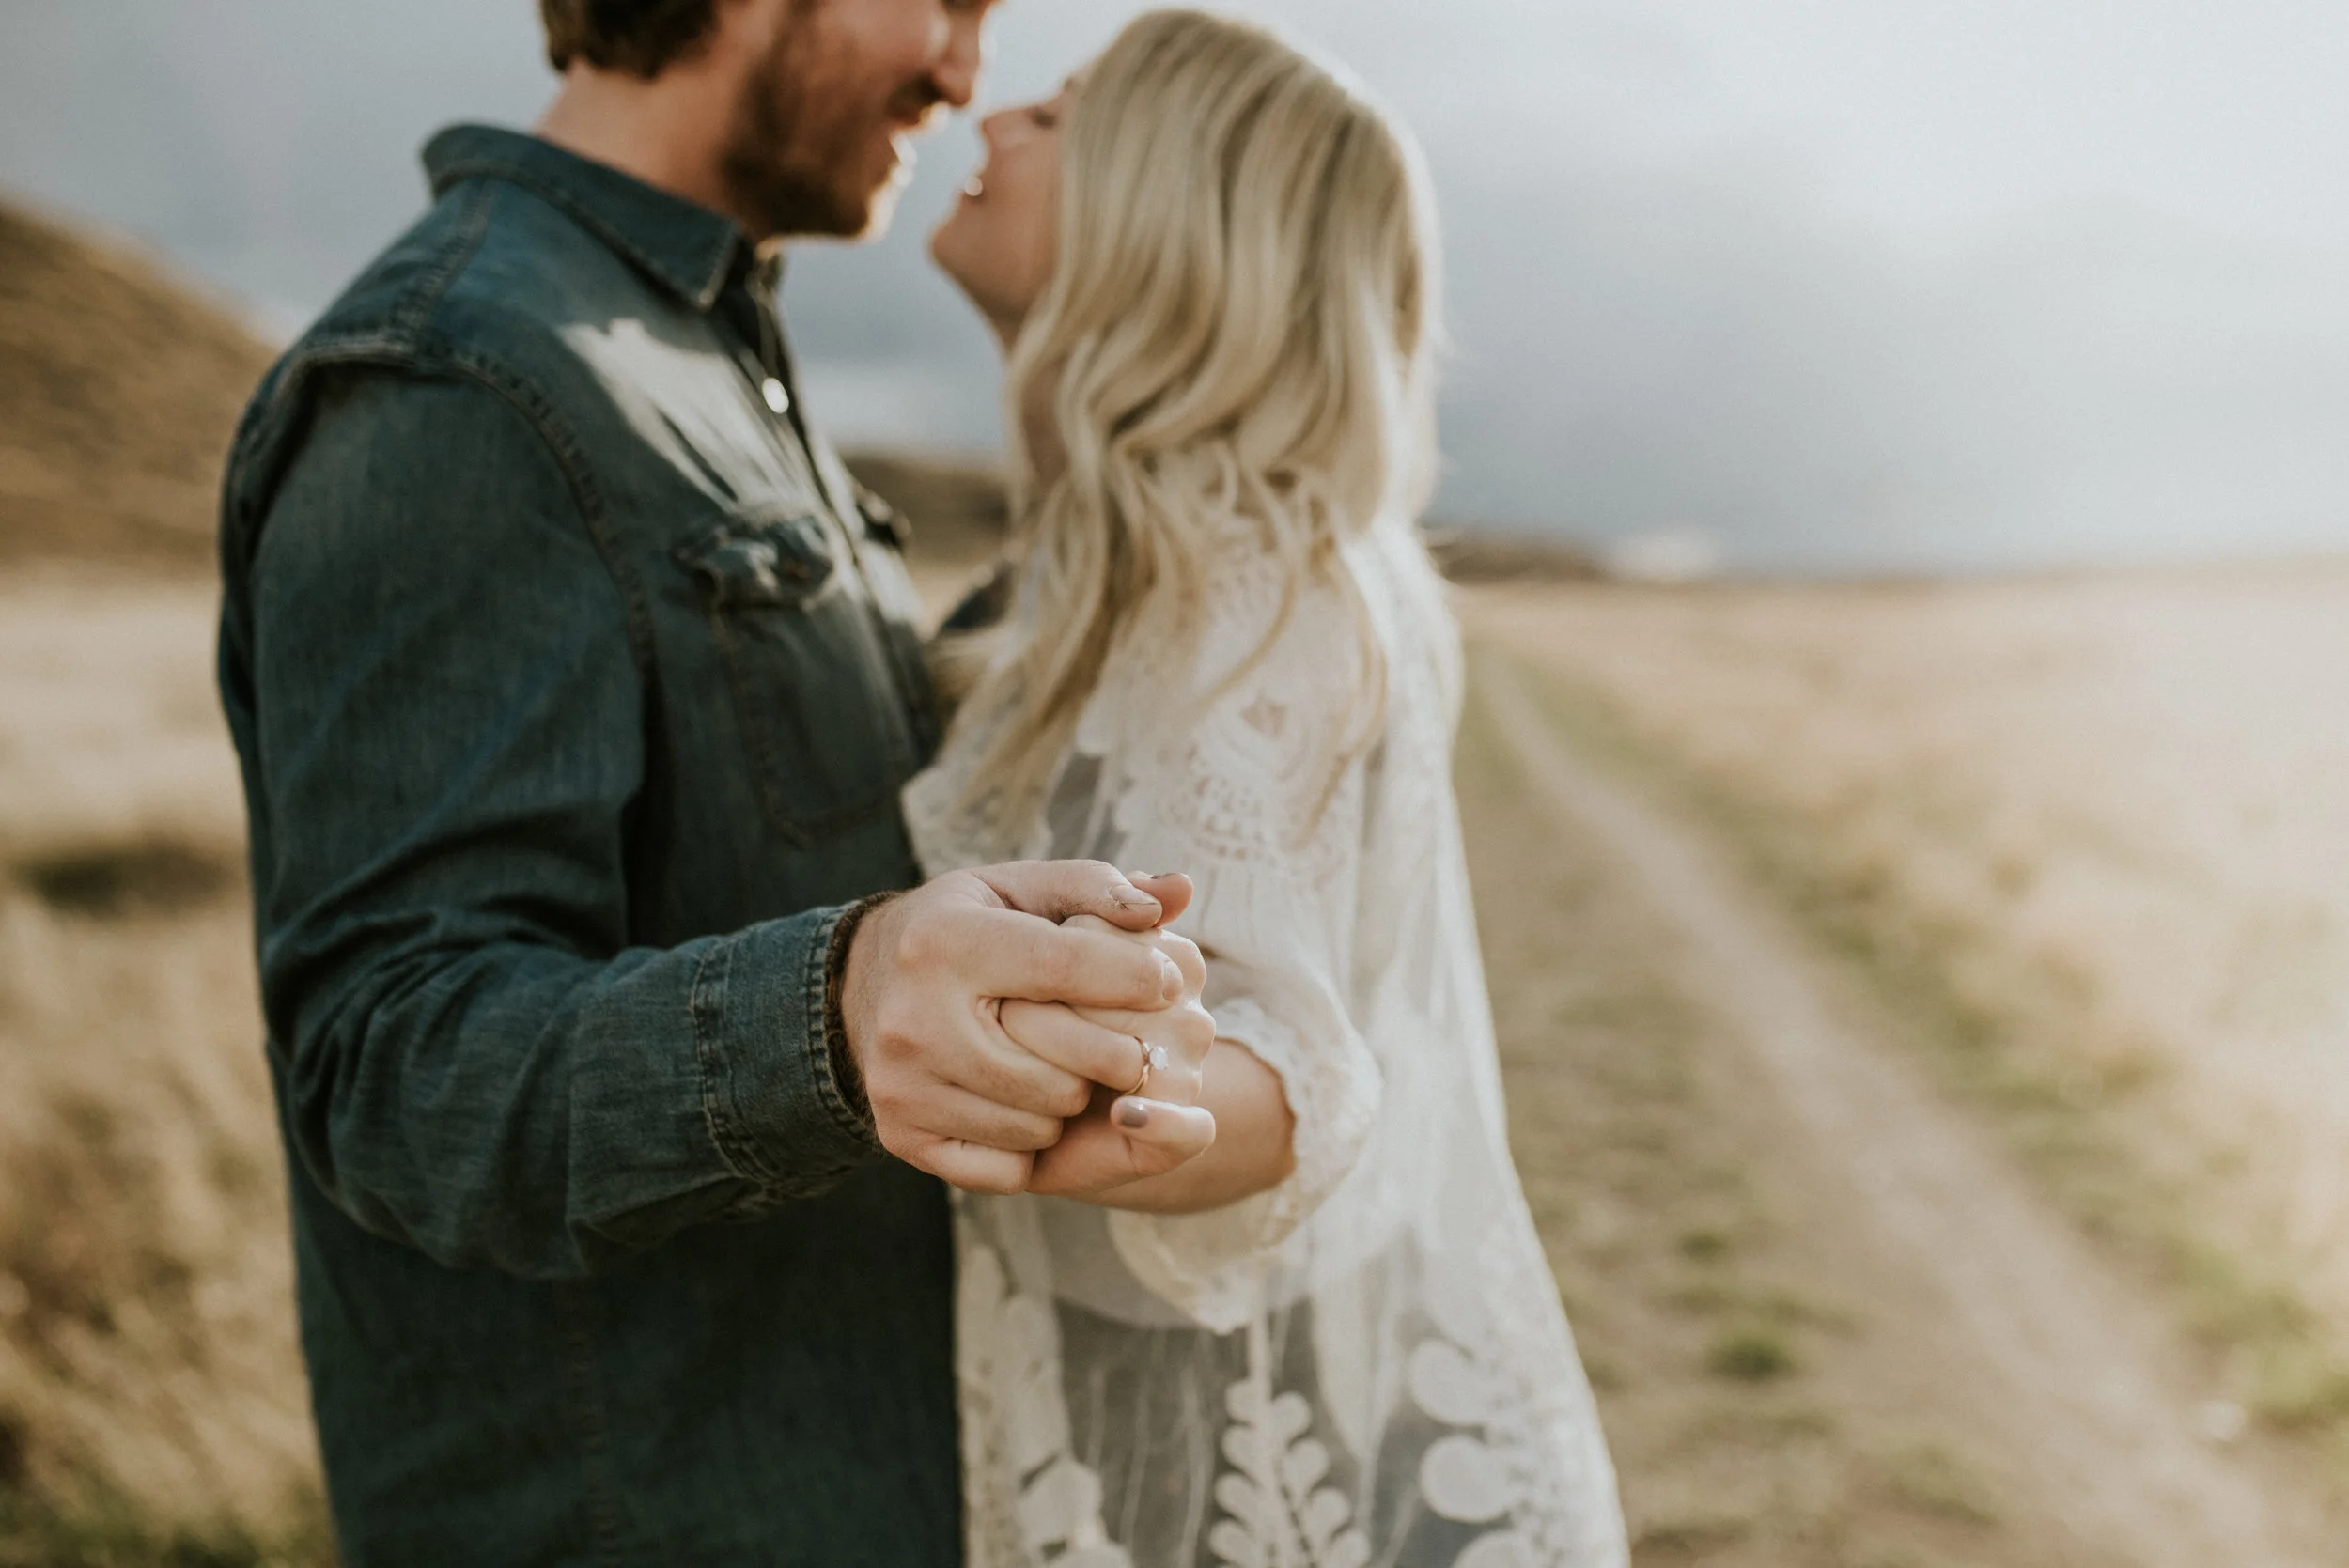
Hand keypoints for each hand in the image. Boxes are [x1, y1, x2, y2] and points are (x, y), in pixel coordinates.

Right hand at [839, 861, 1194, 1192]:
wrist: (856, 988)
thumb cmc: (963, 929)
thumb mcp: (1020, 889)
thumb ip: (1100, 888)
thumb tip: (1181, 892)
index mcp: (946, 942)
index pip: (1066, 967)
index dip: (1134, 977)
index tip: (1167, 981)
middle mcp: (916, 1019)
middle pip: (1062, 1068)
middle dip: (1109, 1055)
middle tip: (1121, 1041)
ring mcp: (903, 1086)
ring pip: (1040, 1122)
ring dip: (1070, 1099)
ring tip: (1062, 1065)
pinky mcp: (901, 1135)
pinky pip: (1006, 1166)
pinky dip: (1031, 1141)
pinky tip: (1025, 1101)